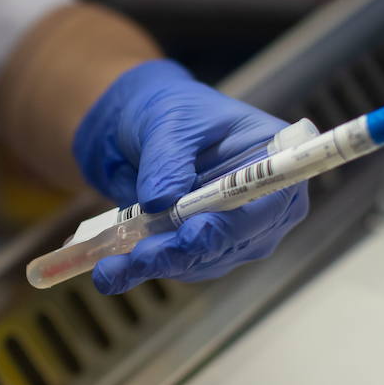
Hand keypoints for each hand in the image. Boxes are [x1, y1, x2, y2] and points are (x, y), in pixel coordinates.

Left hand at [72, 59, 308, 293]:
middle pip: (233, 243)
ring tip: (112, 268)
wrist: (141, 128)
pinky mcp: (200, 250)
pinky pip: (176, 267)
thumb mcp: (168, 122)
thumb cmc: (171, 111)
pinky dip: (141, 271)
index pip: (269, 204)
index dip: (233, 226)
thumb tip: (160, 201)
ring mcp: (233, 234)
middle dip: (184, 252)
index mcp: (273, 162)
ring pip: (201, 262)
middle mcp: (262, 206)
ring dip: (157, 265)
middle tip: (143, 254)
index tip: (193, 234)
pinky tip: (111, 273)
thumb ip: (167, 160)